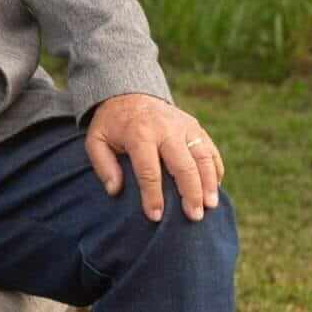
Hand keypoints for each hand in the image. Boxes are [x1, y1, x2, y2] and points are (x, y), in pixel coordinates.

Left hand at [85, 94, 224, 222]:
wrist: (129, 94)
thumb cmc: (113, 125)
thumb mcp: (96, 140)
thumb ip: (103, 165)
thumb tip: (114, 190)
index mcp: (139, 133)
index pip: (148, 170)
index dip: (152, 195)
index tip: (156, 216)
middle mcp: (165, 128)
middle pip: (183, 164)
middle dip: (190, 193)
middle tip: (195, 217)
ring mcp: (184, 126)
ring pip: (203, 156)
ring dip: (209, 183)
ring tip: (211, 206)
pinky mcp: (195, 126)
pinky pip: (210, 149)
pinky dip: (215, 169)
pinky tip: (215, 188)